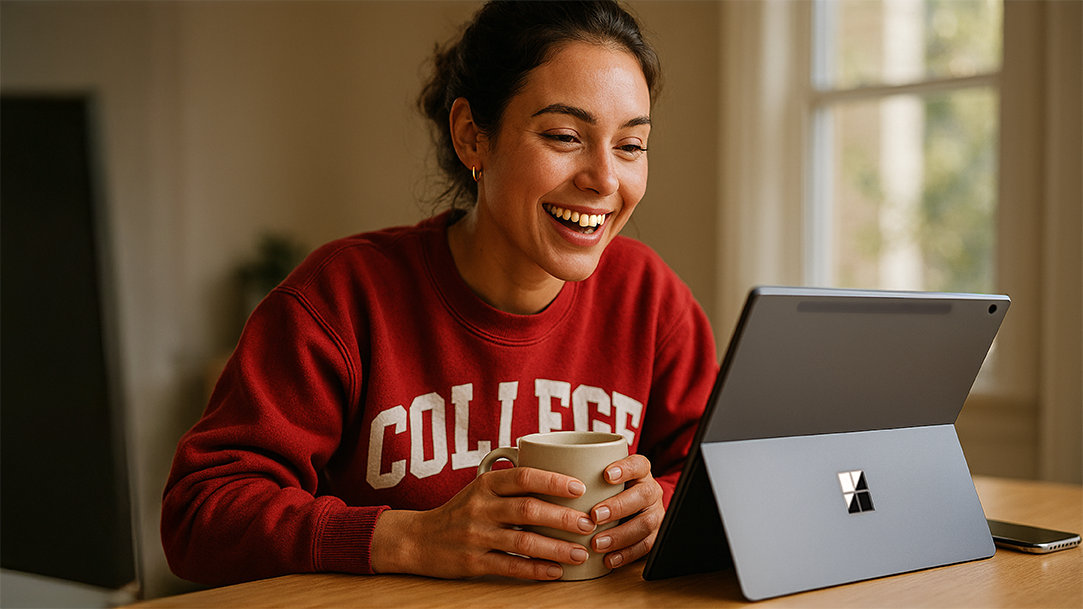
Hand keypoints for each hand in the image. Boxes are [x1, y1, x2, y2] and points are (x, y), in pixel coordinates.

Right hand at [370, 467, 597, 578]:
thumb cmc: (460, 512)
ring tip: (579, 552)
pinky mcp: (473, 562)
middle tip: (588, 523)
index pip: (524, 477)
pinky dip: (536, 570)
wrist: (418, 539)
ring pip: (523, 542)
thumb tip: (563, 480)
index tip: (579, 488)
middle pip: (528, 510)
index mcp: (485, 484)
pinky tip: (555, 572)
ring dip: (556, 548)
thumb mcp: (481, 490)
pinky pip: (510, 567)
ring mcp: (476, 536)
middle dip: (562, 518)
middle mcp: (480, 507)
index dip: (554, 481)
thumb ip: (513, 485)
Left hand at [587, 454, 663, 568]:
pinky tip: (609, 559)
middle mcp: (650, 491)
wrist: (628, 513)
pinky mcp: (653, 536)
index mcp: (639, 472)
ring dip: (620, 535)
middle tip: (595, 516)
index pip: (638, 464)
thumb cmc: (606, 493)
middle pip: (643, 495)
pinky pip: (645, 546)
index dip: (625, 469)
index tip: (606, 475)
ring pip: (645, 523)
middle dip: (618, 506)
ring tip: (597, 543)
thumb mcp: (599, 480)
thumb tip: (547, 474)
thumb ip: (584, 476)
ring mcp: (654, 513)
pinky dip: (626, 554)